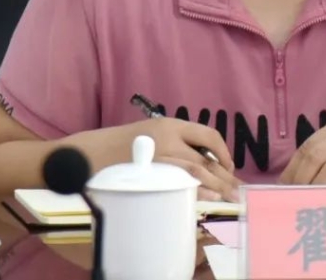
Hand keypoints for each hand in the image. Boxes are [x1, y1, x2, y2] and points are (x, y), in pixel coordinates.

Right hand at [84, 118, 243, 201]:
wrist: (87, 154)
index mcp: (169, 125)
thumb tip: (201, 164)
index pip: (208, 135)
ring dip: (217, 186)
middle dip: (225, 176)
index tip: (229, 167)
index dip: (223, 152)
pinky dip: (197, 192)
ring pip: (198, 171)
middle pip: (206, 158)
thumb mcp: (150, 136)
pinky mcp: (150, 173)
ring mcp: (159, 156)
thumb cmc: (118, 146)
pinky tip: (208, 200)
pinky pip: (180, 184)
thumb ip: (174, 145)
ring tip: (229, 199)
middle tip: (238, 191)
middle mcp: (168, 137)